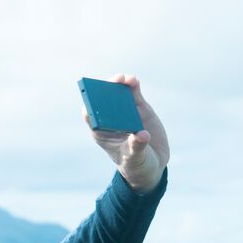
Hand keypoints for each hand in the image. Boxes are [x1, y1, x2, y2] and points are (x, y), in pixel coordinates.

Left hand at [87, 74, 168, 193]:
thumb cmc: (137, 163)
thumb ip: (136, 147)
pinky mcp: (139, 107)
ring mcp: (125, 112)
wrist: (152, 162)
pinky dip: (132, 86)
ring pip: (118, 94)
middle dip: (104, 91)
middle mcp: (112, 119)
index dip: (90, 107)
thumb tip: (141, 135)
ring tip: (124, 79)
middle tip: (109, 85)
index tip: (91, 100)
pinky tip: (133, 81)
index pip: (91, 116)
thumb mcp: (135, 158)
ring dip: (119, 84)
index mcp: (102, 133)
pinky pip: (133, 94)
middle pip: (103, 101)